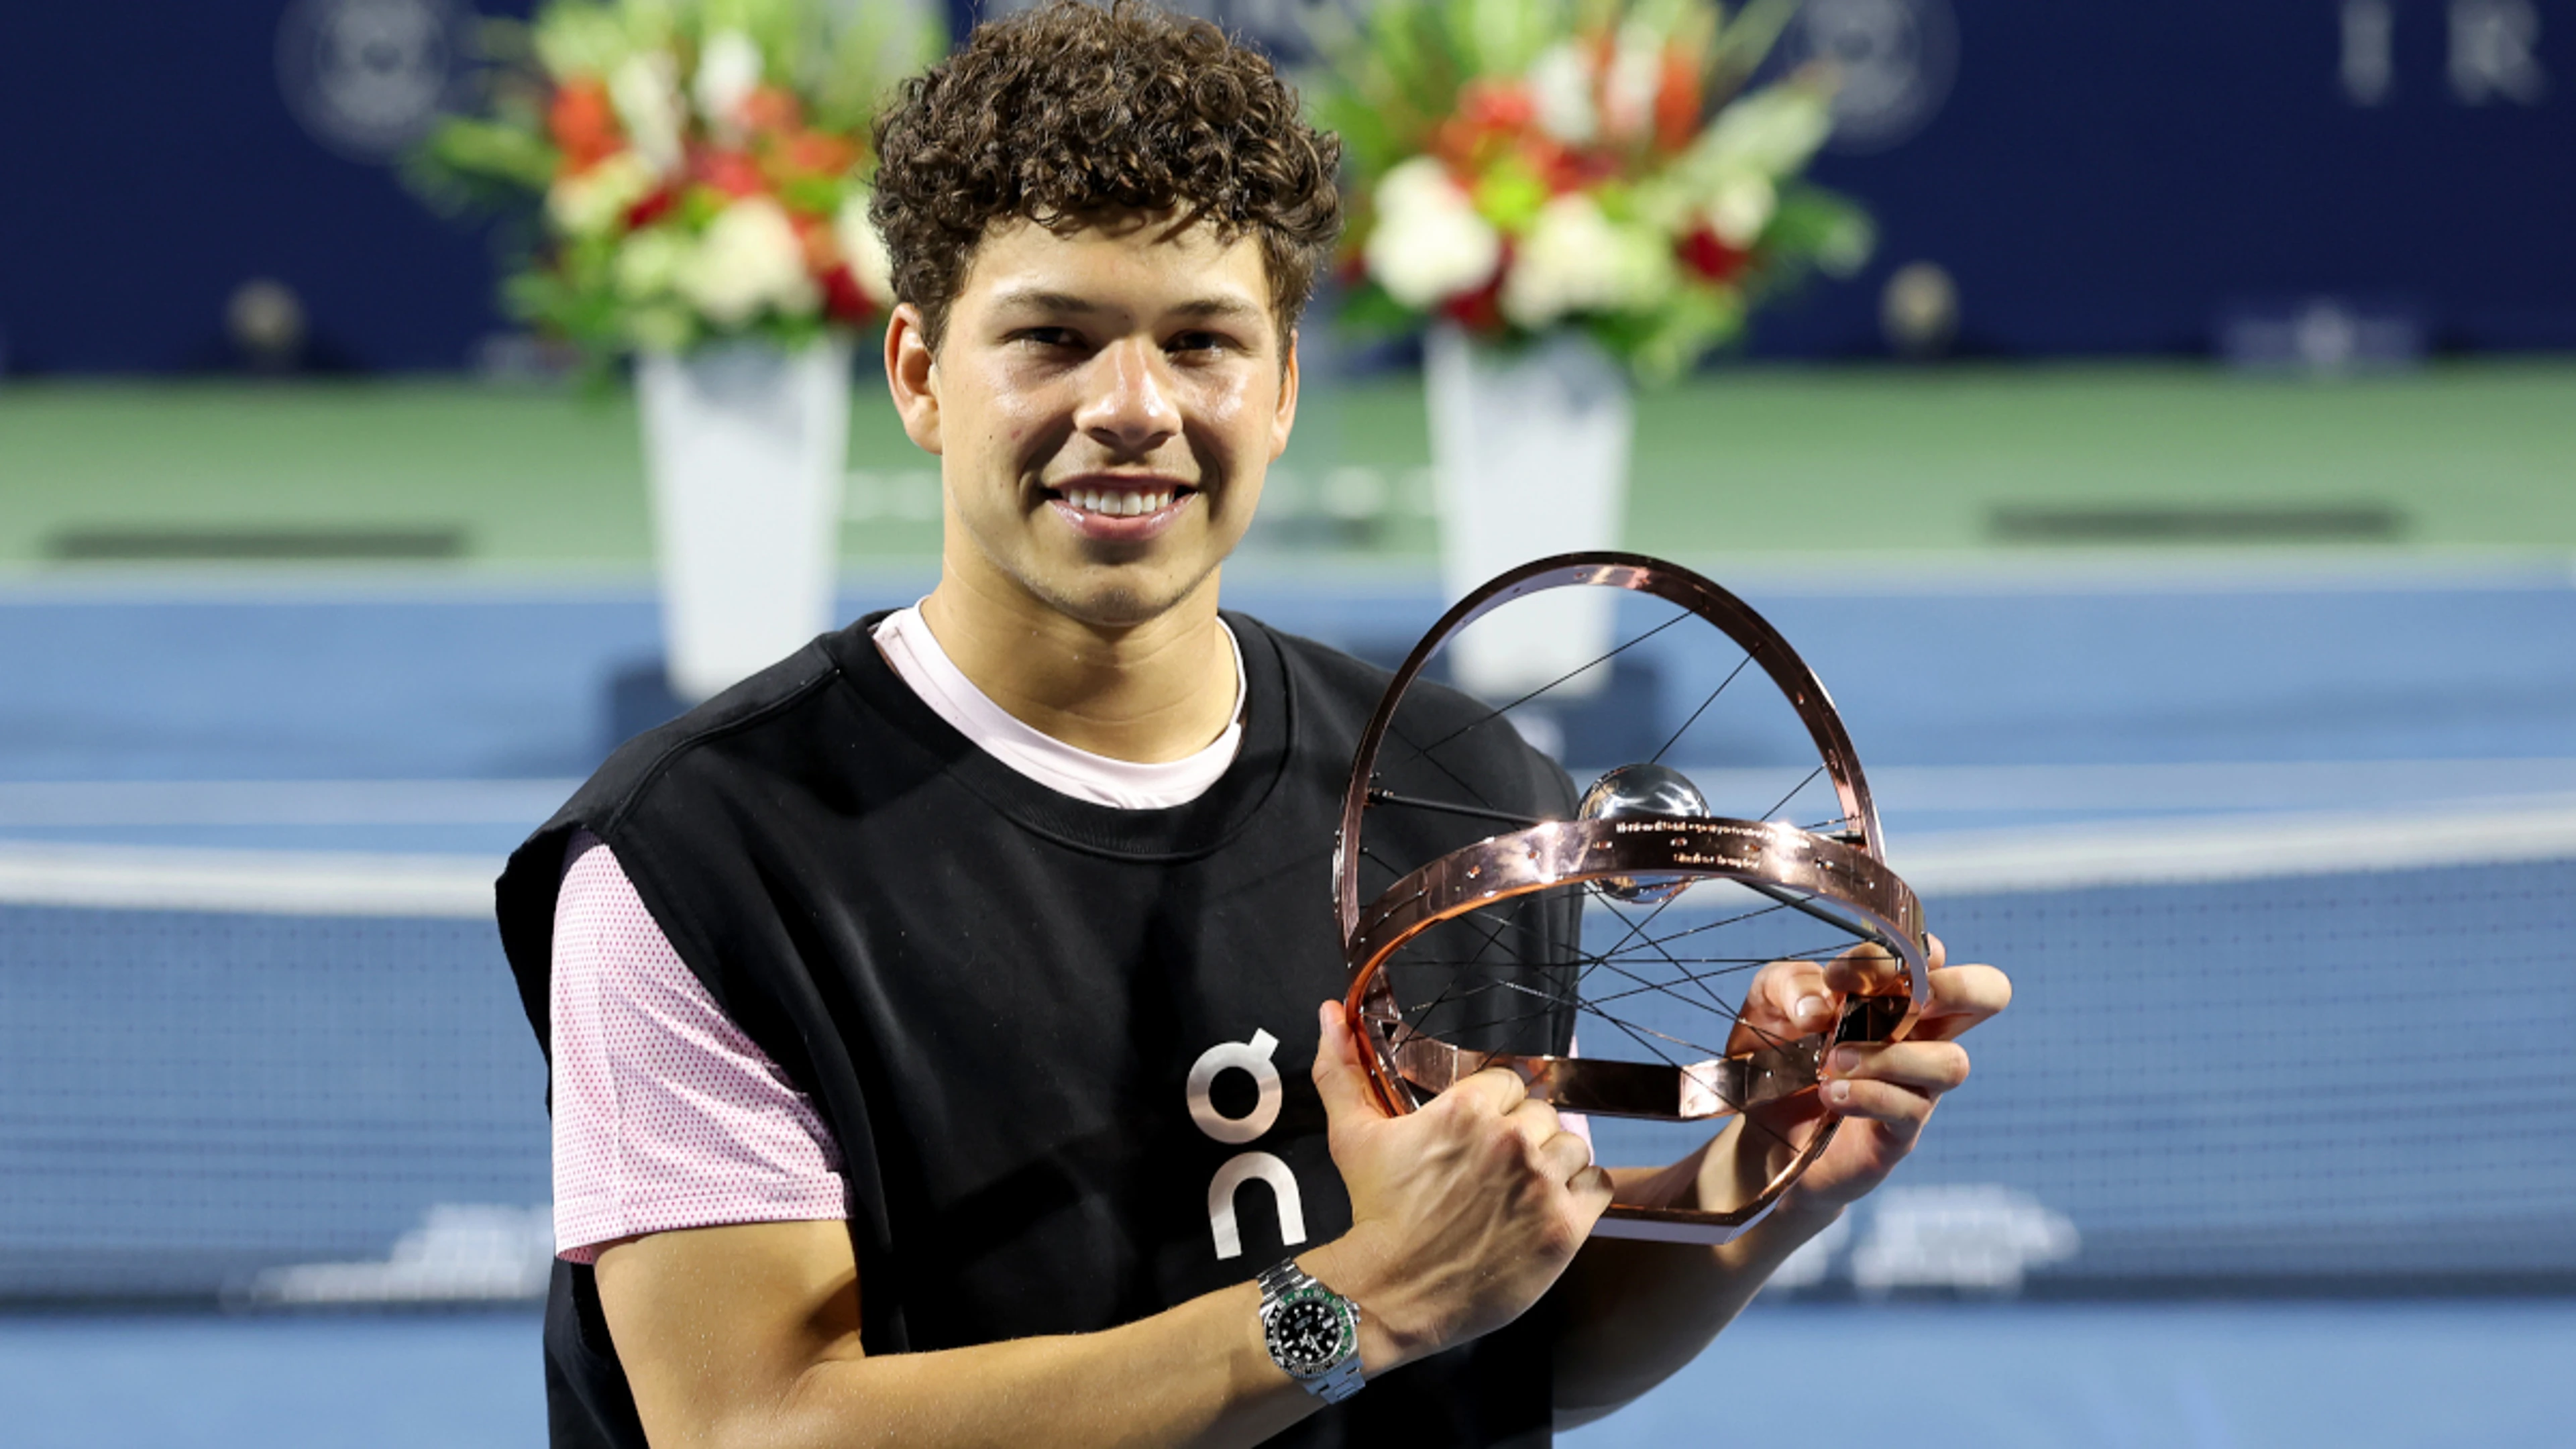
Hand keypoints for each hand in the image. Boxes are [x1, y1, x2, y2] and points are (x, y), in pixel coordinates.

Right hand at [1305, 999, 1615, 1370]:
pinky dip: (1581, 1194)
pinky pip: (1598, 1185)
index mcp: (1467, 1110)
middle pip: (1544, 1113)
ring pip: (1574, 1146)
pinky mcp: (1565, 1226)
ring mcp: (1542, 1184)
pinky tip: (1550, 1207)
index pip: (1511, 1081)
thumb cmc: (1375, 1214)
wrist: (1392, 1293)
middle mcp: (1511, 1141)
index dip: (1497, 1107)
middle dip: (1523, 1135)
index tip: (1480, 1135)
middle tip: (1496, 1169)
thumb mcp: (1352, 1136)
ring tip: (1522, 1189)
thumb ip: (1342, 1068)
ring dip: (1554, 1163)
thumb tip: (1328, 1012)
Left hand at [1717, 934, 2009, 1219]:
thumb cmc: (1775, 1056)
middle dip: (1954, 987)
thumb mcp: (1768, 1003)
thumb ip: (1790, 984)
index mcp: (1896, 992)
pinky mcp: (1900, 1133)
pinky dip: (1869, 1095)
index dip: (1892, 956)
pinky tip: (1831, 1094)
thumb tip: (1819, 1006)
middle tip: (1899, 1003)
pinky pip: (1911, 1109)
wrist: (1757, 1132)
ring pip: (1952, 1063)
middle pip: (1989, 993)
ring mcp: (1917, 1085)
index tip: (1836, 979)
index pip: (1932, 955)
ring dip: (1889, 1056)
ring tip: (1832, 1062)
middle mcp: (1920, 1034)